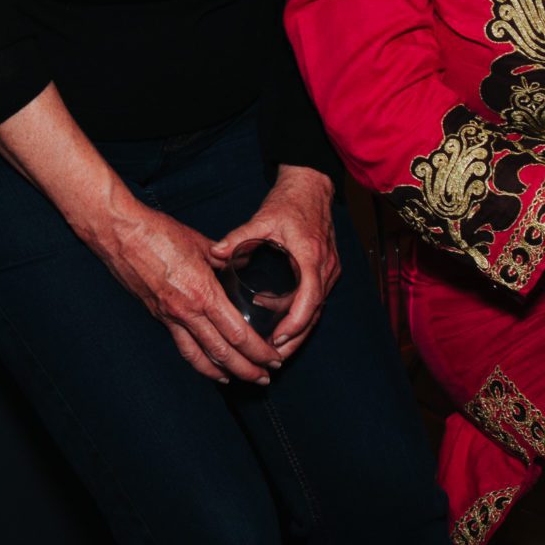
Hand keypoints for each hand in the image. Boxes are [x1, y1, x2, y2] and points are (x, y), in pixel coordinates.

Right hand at [86, 198, 283, 385]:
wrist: (120, 234)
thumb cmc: (159, 232)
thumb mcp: (200, 242)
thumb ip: (223, 258)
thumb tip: (240, 263)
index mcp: (203, 293)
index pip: (238, 333)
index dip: (258, 350)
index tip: (273, 356)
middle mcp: (187, 312)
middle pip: (223, 353)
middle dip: (248, 369)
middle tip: (266, 376)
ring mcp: (170, 317)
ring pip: (201, 357)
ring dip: (225, 372)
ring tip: (242, 380)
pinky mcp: (158, 316)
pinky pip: (183, 347)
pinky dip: (200, 362)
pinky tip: (211, 366)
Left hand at [208, 165, 340, 359]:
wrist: (311, 186)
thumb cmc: (288, 202)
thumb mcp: (262, 218)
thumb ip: (238, 237)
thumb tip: (215, 253)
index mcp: (311, 256)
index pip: (309, 299)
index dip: (295, 324)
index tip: (277, 340)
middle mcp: (325, 267)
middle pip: (314, 313)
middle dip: (296, 339)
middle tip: (273, 358)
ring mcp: (329, 269)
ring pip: (317, 310)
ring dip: (299, 331)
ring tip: (276, 350)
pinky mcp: (327, 269)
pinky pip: (317, 299)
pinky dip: (301, 314)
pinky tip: (281, 323)